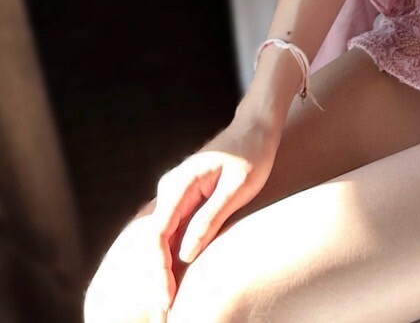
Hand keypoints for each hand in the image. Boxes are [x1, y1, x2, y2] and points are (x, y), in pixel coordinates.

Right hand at [146, 112, 280, 316]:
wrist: (255, 127)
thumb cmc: (253, 153)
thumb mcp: (238, 187)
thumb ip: (211, 217)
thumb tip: (185, 255)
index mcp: (179, 184)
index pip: (157, 235)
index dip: (158, 271)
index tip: (166, 299)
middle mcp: (169, 189)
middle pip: (152, 242)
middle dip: (156, 280)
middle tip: (165, 314)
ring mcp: (174, 195)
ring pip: (158, 241)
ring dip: (161, 273)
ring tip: (168, 307)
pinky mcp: (182, 201)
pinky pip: (170, 235)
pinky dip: (170, 260)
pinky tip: (175, 283)